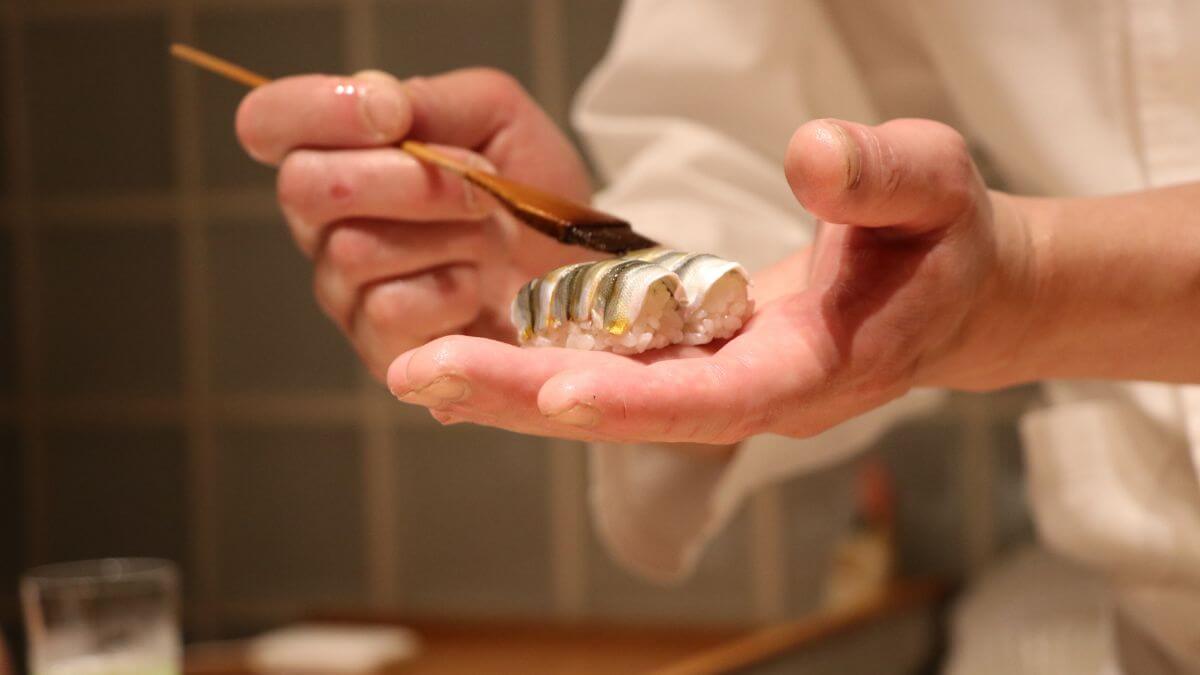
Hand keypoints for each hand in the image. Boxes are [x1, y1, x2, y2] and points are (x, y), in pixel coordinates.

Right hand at [236, 68, 596, 376]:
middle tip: (479, 182)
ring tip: (494, 235)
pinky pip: (391, 312)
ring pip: (355, 251)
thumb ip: (434, 101)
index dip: (318, 110)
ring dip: (449, 234)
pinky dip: (454, 292)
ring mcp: (345, 294)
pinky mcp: (380, 352)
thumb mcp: (497, 117)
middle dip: (405, 177)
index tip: (396, 114)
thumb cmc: (531, 186)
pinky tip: (480, 290)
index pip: (269, 121)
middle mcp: (324, 226)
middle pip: (304, 188)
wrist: (585, 266)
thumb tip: (385, 109)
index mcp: (336, 155)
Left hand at [385, 119, 1034, 443]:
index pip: (717, 396)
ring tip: (417, 368)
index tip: (551, 389)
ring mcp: (719, 381)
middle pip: (630, 411)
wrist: (950, 292)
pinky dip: (542, 367)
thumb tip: (810, 155)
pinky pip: (612, 372)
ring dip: (513, 387)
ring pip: (607, 398)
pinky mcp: (698, 360)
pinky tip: (473, 354)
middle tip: (420, 372)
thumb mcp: (935, 187)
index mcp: (812, 366)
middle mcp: (752, 392)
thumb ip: (878, 179)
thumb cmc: (944, 240)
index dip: (636, 399)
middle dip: (526, 397)